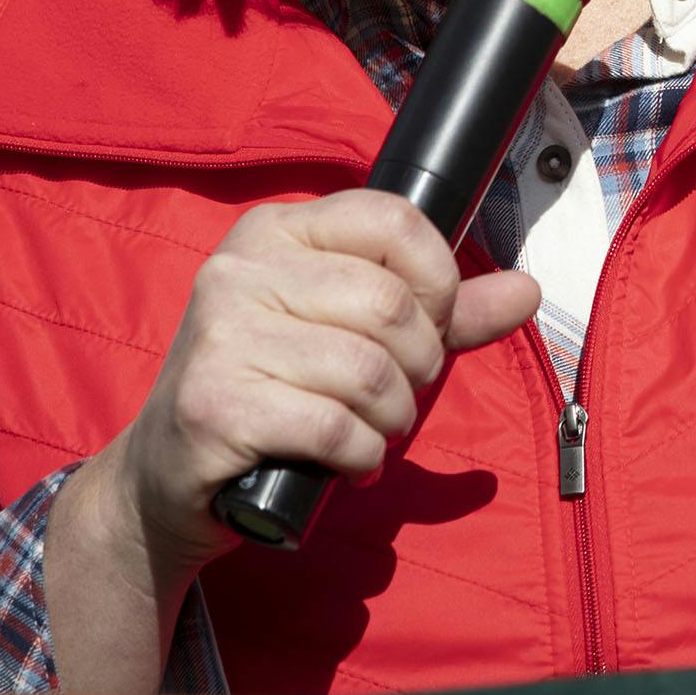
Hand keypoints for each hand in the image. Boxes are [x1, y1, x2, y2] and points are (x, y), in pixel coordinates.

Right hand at [96, 189, 540, 576]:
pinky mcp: (214, 405)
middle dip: (419, 367)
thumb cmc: (273, 390)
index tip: (432, 323)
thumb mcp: (351, 334)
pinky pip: (337, 427)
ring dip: (391, 421)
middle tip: (395, 396)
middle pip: (390, 306)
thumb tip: (527, 290)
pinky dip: (362, 457)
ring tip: (368, 432)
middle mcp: (240, 269)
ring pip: (369, 371)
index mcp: (275, 230)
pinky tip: (345, 462)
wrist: (168, 476)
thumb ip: (441, 311)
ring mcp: (220, 336)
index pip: (393, 218)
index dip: (438, 278)